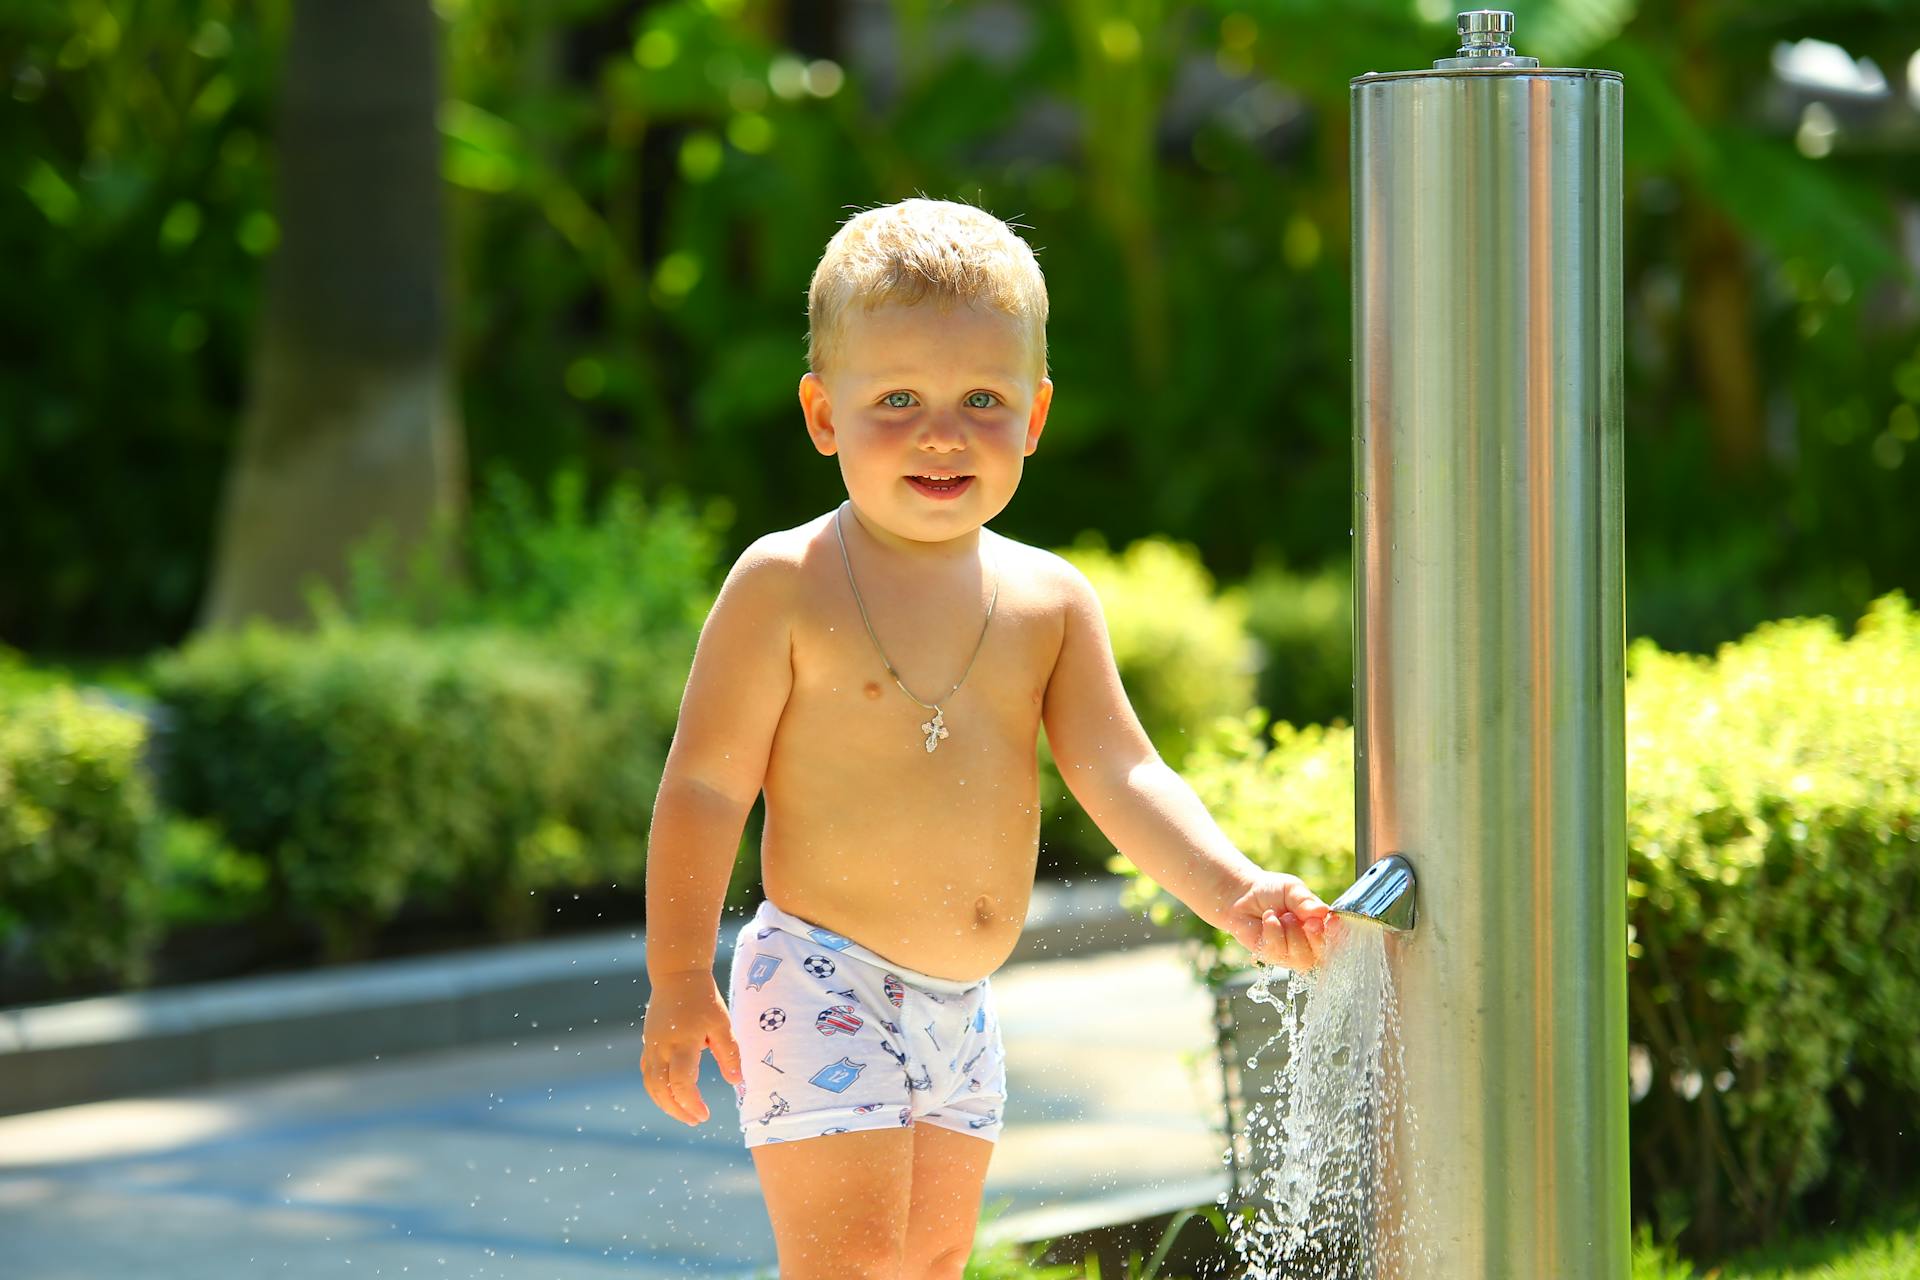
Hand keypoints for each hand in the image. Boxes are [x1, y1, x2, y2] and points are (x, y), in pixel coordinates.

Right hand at [640, 970, 742, 1125]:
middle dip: (677, 1110)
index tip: (705, 1114)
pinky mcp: (648, 1044)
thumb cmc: (704, 999)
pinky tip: (671, 1096)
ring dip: (665, 1104)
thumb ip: (729, 1053)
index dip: (692, 1103)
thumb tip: (737, 1082)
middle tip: (696, 1120)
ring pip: (651, 1084)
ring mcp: (651, 1046)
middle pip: (661, 1089)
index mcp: (683, 1042)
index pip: (682, 1082)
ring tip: (684, 1113)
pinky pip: (648, 1074)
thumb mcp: (722, 1023)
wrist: (677, 975)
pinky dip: (657, 1090)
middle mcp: (662, 1047)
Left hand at [1225, 871, 1340, 970]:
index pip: (1337, 939)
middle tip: (1307, 922)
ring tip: (1282, 916)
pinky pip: (1277, 951)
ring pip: (1300, 957)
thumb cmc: (1272, 891)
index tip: (1332, 922)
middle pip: (1322, 955)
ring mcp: (1290, 954)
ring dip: (1291, 933)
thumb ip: (1305, 901)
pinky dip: (1272, 931)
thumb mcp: (1292, 889)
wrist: (1243, 895)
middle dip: (1315, 938)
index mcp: (1321, 926)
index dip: (1338, 935)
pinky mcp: (1271, 957)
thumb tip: (1322, 912)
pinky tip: (1268, 919)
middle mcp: (1309, 944)